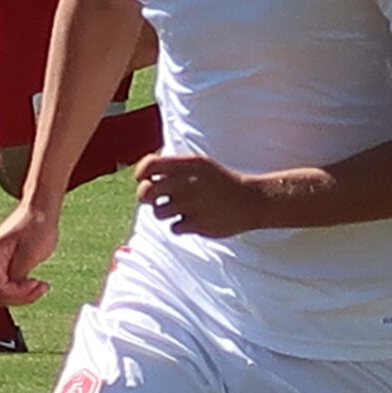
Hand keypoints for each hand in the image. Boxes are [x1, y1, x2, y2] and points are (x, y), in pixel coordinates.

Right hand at [0, 201, 60, 305]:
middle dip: (22, 296)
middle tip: (43, 286)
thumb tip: (9, 291)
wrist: (39, 209)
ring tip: (41, 284)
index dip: (21, 294)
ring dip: (22, 293)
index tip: (39, 283)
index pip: (0, 291)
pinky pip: (7, 284)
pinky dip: (21, 287)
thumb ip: (17, 275)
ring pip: (3, 292)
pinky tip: (35, 281)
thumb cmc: (37, 227)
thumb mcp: (31, 253)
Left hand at [135, 153, 270, 238]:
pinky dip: (181, 226)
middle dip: (147, 197)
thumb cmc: (219, 182)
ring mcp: (193, 204)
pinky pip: (174, 228)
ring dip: (164, 213)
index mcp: (188, 164)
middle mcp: (188, 183)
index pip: (149, 165)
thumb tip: (142, 177)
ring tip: (180, 209)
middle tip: (159, 199)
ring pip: (158, 212)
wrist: (250, 200)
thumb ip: (173, 167)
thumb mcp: (200, 165)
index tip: (146, 180)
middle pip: (146, 192)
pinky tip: (194, 219)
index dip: (141, 174)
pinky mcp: (198, 223)